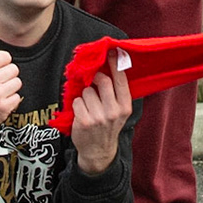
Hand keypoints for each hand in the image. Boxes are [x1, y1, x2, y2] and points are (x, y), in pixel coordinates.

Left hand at [68, 52, 131, 175]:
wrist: (98, 151)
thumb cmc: (108, 126)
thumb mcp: (119, 111)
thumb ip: (116, 92)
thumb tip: (108, 66)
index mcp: (125, 106)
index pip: (121, 79)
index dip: (115, 63)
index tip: (112, 51)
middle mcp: (114, 111)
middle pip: (102, 80)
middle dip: (94, 77)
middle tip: (92, 80)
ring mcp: (99, 117)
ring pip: (87, 91)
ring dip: (84, 94)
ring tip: (88, 105)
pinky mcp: (85, 121)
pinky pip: (77, 101)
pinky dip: (77, 105)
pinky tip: (81, 113)